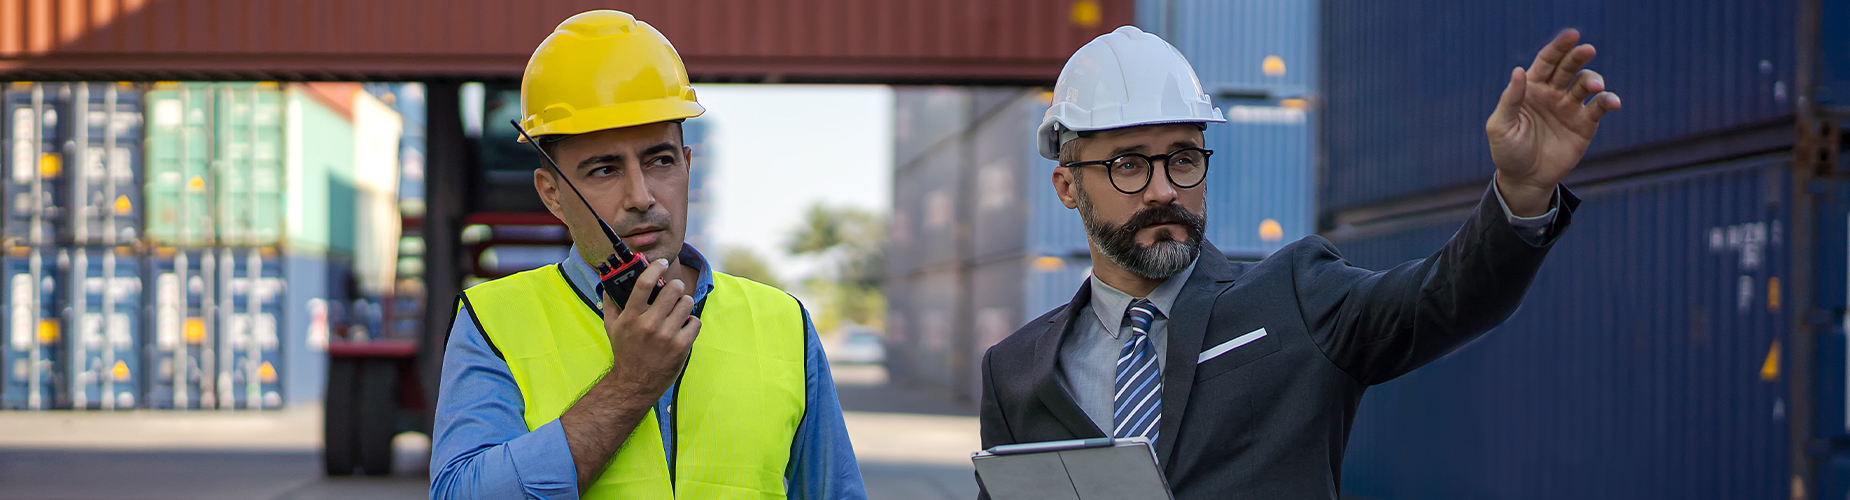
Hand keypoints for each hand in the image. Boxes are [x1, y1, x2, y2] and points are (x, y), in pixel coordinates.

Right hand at [598, 259, 700, 397]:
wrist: (635, 383)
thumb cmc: (625, 351)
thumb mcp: (612, 327)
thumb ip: (610, 302)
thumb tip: (607, 280)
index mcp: (631, 317)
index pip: (644, 283)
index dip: (656, 268)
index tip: (662, 262)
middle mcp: (649, 325)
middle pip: (672, 290)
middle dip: (676, 286)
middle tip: (674, 290)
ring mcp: (666, 336)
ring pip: (687, 303)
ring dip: (685, 303)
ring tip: (679, 308)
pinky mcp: (681, 346)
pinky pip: (695, 321)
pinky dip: (691, 322)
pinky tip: (683, 326)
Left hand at [1487, 28, 1621, 215]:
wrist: (1525, 180)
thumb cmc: (1507, 152)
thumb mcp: (1501, 126)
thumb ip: (1510, 99)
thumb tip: (1519, 71)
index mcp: (1531, 88)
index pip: (1546, 62)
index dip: (1558, 47)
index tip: (1571, 35)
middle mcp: (1553, 93)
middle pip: (1568, 67)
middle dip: (1577, 56)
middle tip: (1586, 50)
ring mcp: (1570, 107)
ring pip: (1586, 83)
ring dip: (1592, 80)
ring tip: (1593, 86)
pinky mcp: (1585, 123)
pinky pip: (1600, 107)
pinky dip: (1609, 101)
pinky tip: (1612, 101)